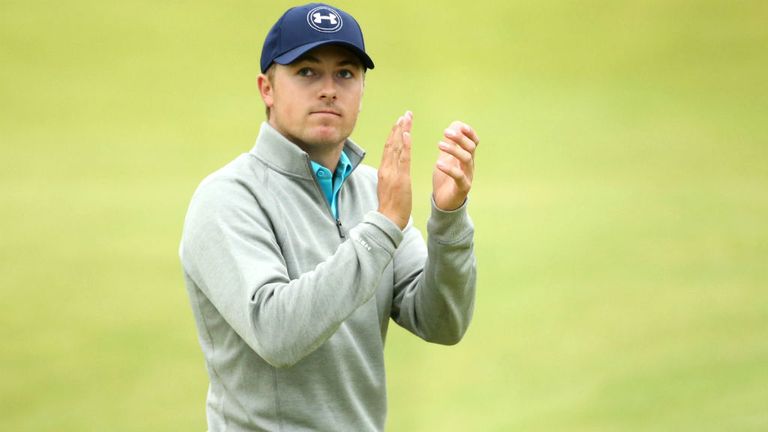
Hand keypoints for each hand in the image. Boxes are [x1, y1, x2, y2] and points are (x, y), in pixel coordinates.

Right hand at [377, 111, 412, 228]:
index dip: (393, 134)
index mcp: (384, 171)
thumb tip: (393, 170)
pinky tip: (407, 133)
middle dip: (398, 127)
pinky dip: (404, 145)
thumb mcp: (388, 189)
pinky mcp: (400, 179)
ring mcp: (392, 173)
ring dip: (402, 131)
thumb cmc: (390, 208)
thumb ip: (390, 177)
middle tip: (405, 114)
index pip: (388, 148)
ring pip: (396, 147)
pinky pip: (403, 158)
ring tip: (406, 118)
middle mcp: (386, 169)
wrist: (388, 221)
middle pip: (392, 143)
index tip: (399, 122)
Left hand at [432, 121, 479, 210]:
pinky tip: (438, 164)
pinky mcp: (462, 188)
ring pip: (467, 159)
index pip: (474, 141)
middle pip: (471, 147)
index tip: (459, 125)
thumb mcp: (446, 159)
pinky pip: (459, 177)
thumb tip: (453, 126)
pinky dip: (449, 169)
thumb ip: (449, 144)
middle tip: (446, 132)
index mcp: (466, 157)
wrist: (443, 203)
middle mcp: (469, 165)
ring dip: (454, 150)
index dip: (469, 132)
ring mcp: (468, 176)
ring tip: (439, 144)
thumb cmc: (445, 179)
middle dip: (460, 138)